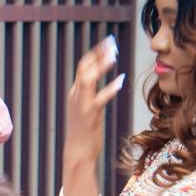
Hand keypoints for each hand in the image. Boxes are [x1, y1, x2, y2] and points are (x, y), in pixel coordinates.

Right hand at [65, 36, 123, 170]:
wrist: (77, 153)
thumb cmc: (84, 133)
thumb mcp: (84, 109)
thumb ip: (90, 96)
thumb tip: (100, 85)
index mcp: (75, 93)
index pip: (83, 67)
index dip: (95, 53)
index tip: (107, 43)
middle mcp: (75, 96)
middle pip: (84, 68)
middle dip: (97, 53)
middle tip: (112, 43)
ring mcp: (81, 105)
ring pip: (88, 79)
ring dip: (101, 65)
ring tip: (114, 55)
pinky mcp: (89, 116)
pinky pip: (99, 99)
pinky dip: (109, 88)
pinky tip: (121, 80)